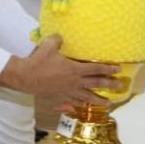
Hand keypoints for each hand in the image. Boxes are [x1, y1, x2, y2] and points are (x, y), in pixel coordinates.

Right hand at [0, 36, 123, 108]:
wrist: (25, 77)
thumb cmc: (39, 61)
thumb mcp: (49, 45)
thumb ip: (57, 40)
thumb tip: (61, 37)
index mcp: (75, 69)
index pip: (96, 68)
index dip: (108, 68)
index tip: (118, 69)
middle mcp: (75, 82)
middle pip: (96, 84)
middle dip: (109, 84)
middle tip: (119, 86)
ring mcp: (67, 92)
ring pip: (87, 97)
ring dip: (98, 100)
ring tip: (108, 103)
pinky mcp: (59, 98)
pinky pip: (72, 102)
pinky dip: (79, 104)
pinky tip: (82, 106)